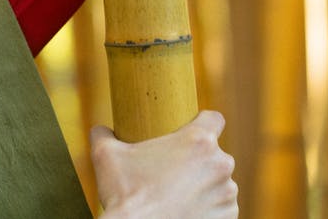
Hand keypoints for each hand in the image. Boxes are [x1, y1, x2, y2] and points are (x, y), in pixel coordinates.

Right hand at [92, 111, 237, 218]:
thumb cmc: (125, 196)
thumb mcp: (106, 157)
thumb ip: (103, 135)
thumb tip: (99, 131)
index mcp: (199, 141)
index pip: (214, 119)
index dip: (203, 124)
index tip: (191, 135)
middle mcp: (220, 164)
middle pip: (214, 156)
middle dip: (198, 163)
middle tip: (174, 174)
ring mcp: (226, 193)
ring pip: (219, 184)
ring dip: (205, 188)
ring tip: (180, 197)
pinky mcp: (227, 218)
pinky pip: (222, 209)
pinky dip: (210, 211)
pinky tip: (189, 213)